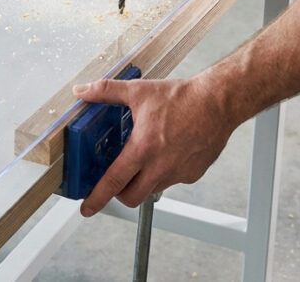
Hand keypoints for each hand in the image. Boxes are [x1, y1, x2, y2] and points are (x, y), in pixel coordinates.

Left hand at [71, 75, 234, 215]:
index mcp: (143, 148)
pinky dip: (162, 173)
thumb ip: (106, 92)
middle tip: (114, 180)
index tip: (87, 208)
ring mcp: (178, 173)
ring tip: (141, 158)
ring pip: (152, 189)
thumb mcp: (137, 91)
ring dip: (142, 181)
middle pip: (132, 197)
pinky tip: (163, 152)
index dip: (98, 197)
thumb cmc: (181, 98)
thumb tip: (82, 91)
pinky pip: (171, 181)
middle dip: (119, 193)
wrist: (217, 103)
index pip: (115, 181)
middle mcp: (161, 166)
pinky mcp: (192, 174)